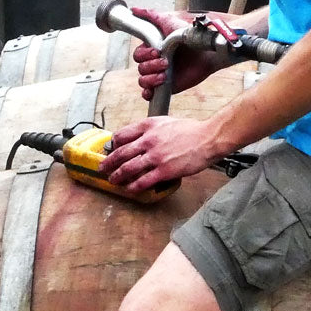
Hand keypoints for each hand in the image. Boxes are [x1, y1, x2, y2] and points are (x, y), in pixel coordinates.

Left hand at [99, 115, 214, 192]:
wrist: (207, 138)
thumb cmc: (190, 130)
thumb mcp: (166, 121)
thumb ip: (150, 128)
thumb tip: (140, 137)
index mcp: (148, 126)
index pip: (122, 135)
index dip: (113, 144)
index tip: (110, 150)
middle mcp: (148, 140)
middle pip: (121, 153)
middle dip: (109, 162)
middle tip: (102, 168)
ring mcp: (155, 156)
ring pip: (129, 168)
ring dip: (117, 176)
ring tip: (113, 180)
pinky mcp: (164, 170)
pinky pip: (143, 180)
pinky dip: (134, 186)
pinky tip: (129, 189)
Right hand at [131, 7, 220, 99]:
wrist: (206, 52)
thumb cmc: (189, 37)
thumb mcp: (169, 22)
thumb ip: (150, 15)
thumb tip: (133, 10)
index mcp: (152, 49)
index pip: (138, 55)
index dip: (144, 54)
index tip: (156, 51)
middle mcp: (154, 63)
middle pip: (140, 68)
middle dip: (150, 66)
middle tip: (165, 62)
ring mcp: (159, 75)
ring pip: (143, 81)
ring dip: (151, 78)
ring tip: (165, 74)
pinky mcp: (167, 87)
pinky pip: (150, 94)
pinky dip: (147, 93)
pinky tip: (151, 90)